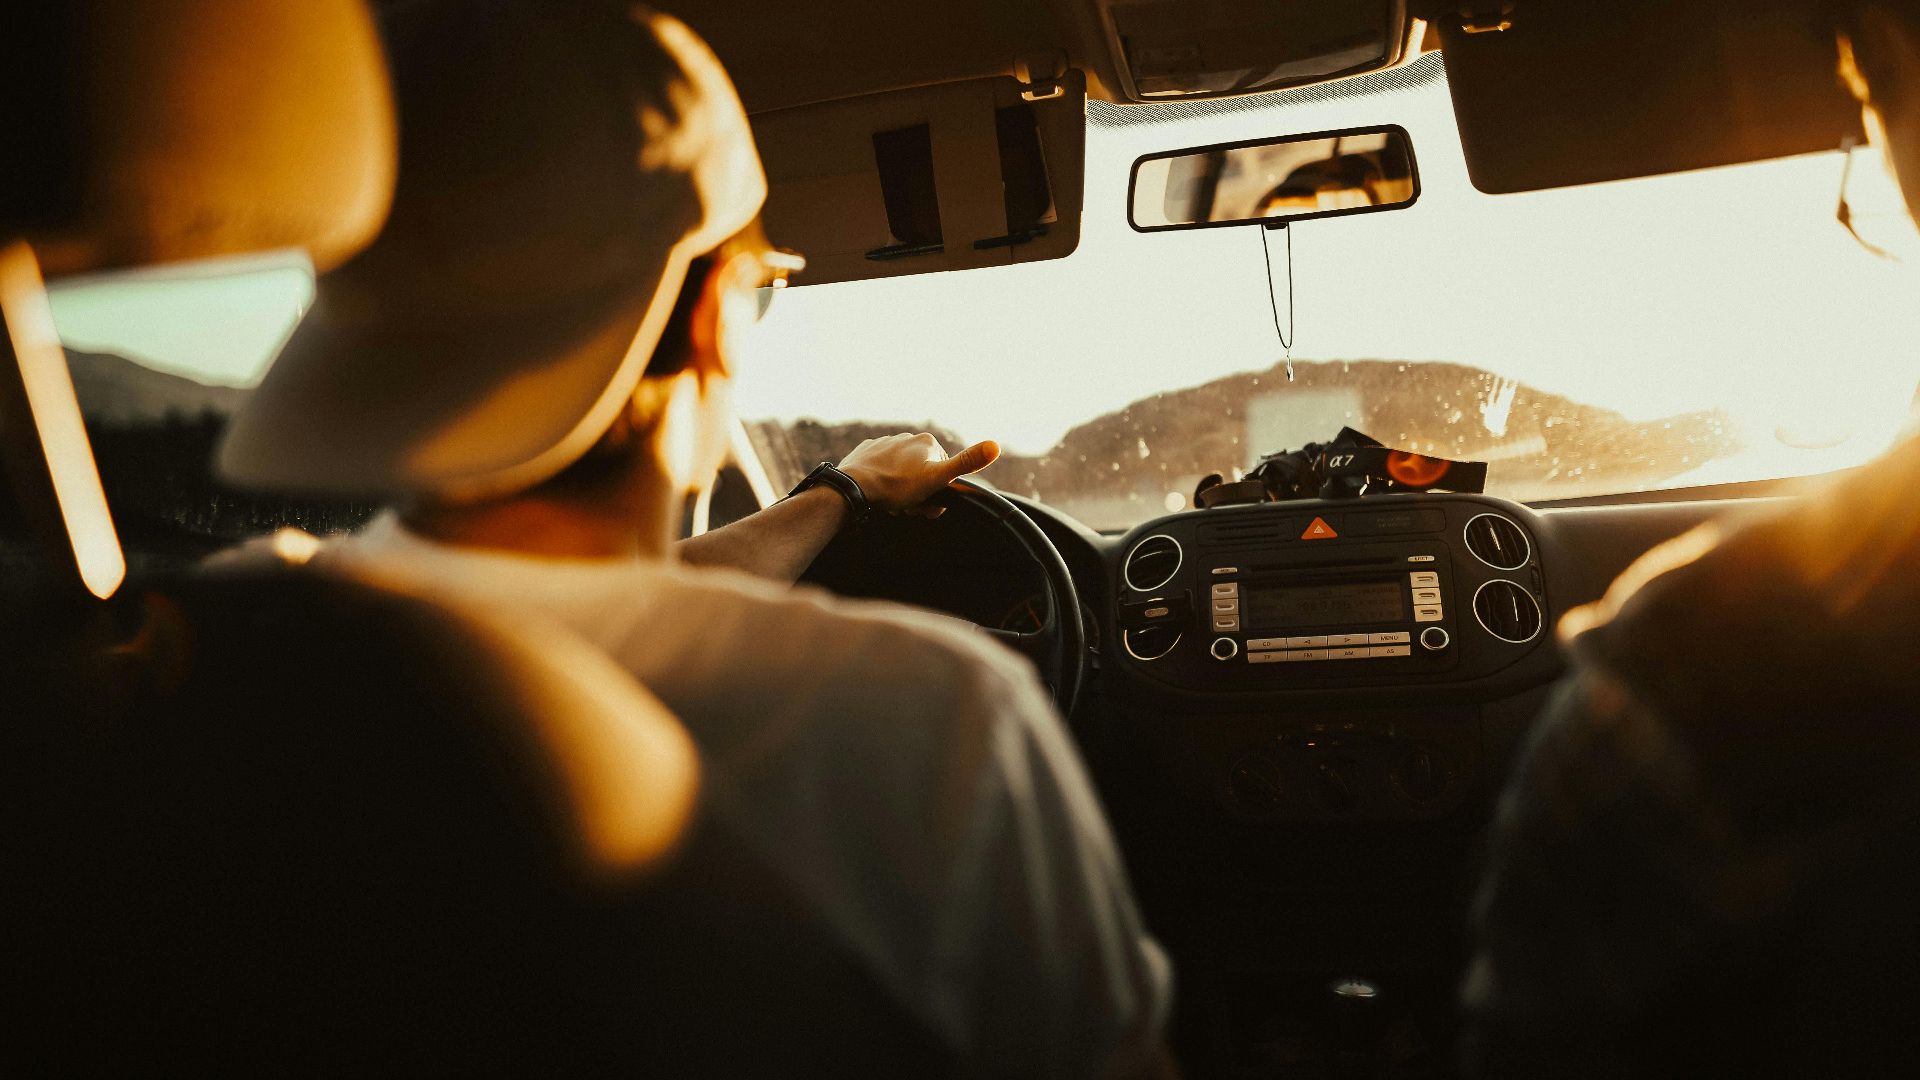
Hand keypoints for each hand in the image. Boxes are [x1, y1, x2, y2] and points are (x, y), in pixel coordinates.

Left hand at [837, 433, 999, 517]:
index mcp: (927, 443)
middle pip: (923, 473)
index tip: (927, 505)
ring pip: (902, 472)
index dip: (939, 493)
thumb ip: (966, 463)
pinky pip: (881, 469)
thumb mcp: (937, 479)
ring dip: (902, 490)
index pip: (944, 473)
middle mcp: (907, 437)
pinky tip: (879, 492)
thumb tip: (996, 445)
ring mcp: (885, 443)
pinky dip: (883, 481)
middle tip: (908, 508)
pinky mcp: (866, 452)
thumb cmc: (897, 486)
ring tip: (892, 503)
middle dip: (919, 493)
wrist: (855, 486)